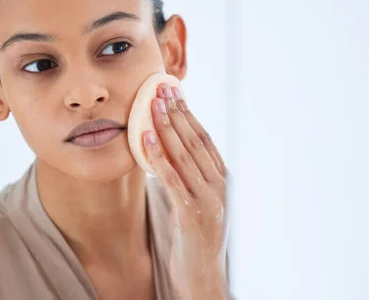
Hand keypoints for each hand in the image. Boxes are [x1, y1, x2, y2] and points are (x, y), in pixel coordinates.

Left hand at [143, 83, 230, 299]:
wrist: (202, 278)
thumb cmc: (194, 241)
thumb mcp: (193, 203)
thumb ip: (186, 179)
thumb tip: (165, 151)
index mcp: (221, 180)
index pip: (204, 140)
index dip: (189, 115)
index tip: (175, 94)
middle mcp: (219, 186)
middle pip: (195, 141)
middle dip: (177, 113)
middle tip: (162, 89)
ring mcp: (208, 199)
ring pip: (185, 155)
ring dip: (167, 126)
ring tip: (153, 104)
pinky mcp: (192, 213)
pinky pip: (172, 178)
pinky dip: (159, 156)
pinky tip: (147, 137)